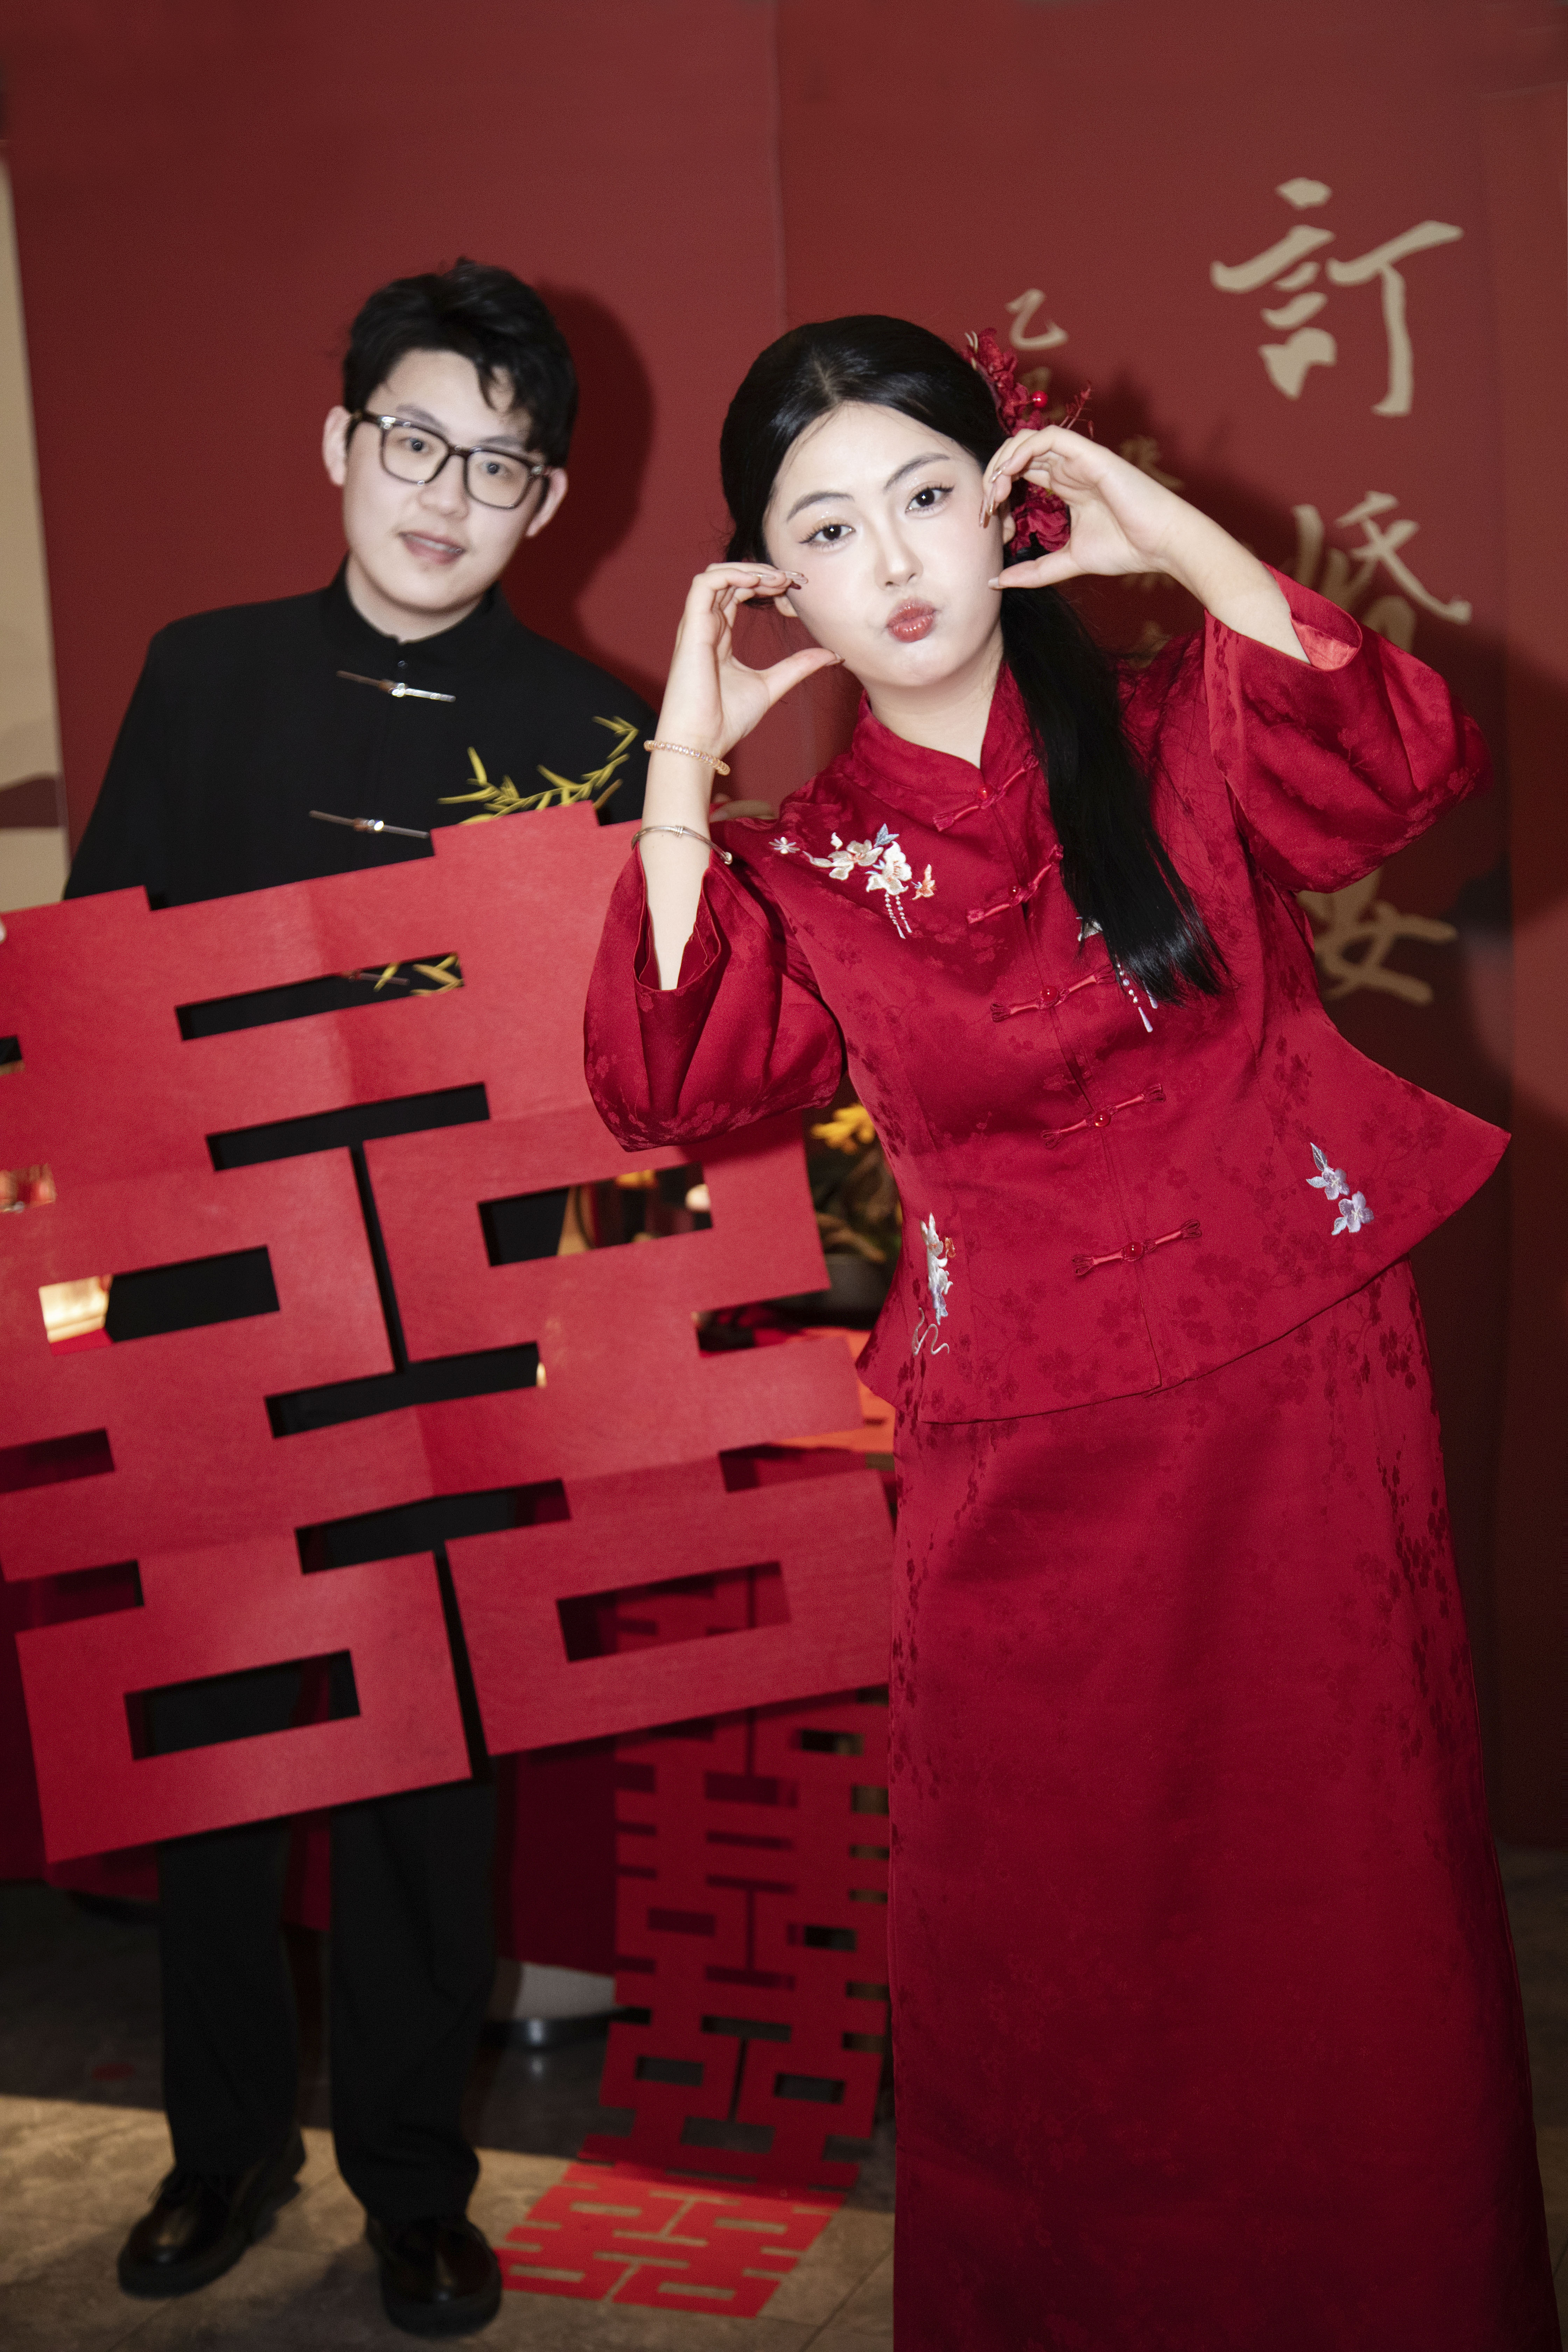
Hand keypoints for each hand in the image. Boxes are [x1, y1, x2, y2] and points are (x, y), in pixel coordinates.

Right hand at [654, 563, 841, 772]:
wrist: (701, 741)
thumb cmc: (726, 719)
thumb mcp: (772, 685)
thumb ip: (798, 666)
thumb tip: (832, 655)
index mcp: (720, 636)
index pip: (740, 593)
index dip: (767, 583)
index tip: (796, 586)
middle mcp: (706, 626)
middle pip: (731, 580)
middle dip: (764, 572)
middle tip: (794, 578)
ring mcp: (696, 625)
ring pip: (715, 575)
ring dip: (748, 569)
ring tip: (777, 578)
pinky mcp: (691, 628)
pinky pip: (704, 585)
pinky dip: (730, 575)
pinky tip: (757, 581)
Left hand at [980, 427, 1195, 590]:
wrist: (1161, 544)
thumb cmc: (1125, 549)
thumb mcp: (1067, 563)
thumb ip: (1034, 571)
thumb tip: (996, 581)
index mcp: (1064, 486)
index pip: (1019, 474)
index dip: (997, 490)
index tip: (987, 520)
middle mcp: (1068, 468)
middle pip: (1017, 455)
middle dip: (993, 476)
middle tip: (985, 508)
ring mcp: (1078, 458)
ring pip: (1027, 440)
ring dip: (1003, 461)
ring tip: (994, 491)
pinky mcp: (1089, 454)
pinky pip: (1047, 437)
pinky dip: (1023, 451)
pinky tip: (1011, 475)